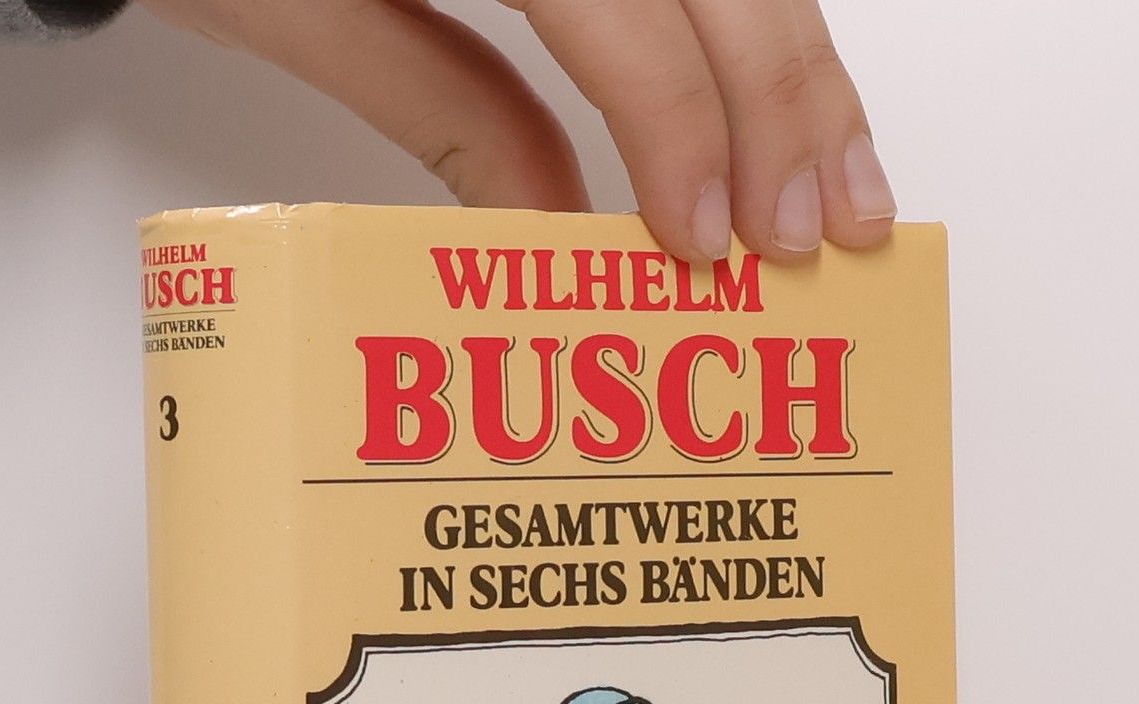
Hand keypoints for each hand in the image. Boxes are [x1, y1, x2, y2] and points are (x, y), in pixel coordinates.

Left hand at [134, 0, 894, 262]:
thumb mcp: (292, 6)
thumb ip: (436, 103)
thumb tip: (557, 218)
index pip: (626, 3)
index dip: (684, 123)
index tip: (710, 244)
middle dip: (783, 97)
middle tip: (816, 234)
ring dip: (804, 57)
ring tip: (845, 178)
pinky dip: (759, 15)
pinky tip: (796, 91)